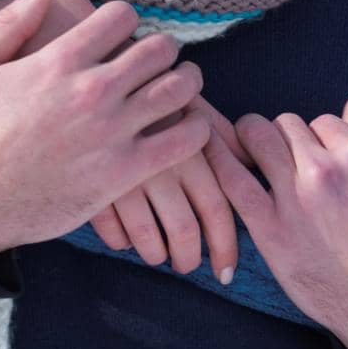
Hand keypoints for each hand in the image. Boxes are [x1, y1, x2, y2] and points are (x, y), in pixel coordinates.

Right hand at [0, 0, 211, 266]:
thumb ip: (10, 23)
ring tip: (179, 86)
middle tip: (157, 62)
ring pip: (182, 86)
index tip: (121, 38)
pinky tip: (187, 126)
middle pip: (161, 47)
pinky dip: (197, 127)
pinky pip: (186, 138)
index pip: (123, 16)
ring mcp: (112, 131)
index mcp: (59, 60)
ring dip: (188, 81)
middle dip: (163, 49)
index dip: (126, 22)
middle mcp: (92, 90)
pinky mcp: (125, 171)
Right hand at [89, 95, 256, 283]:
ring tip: (159, 256)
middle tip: (188, 265)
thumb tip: (253, 165)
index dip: (225, 246)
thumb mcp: (192, 111)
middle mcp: (164, 166)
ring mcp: (126, 178)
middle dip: (190, 258)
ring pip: (148, 240)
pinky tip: (125, 240)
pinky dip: (121, 242)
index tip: (226, 271)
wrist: (99, 77)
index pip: (218, 210)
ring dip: (156, 254)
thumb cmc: (157, 99)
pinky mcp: (94, 185)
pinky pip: (112, 231)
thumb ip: (224, 139)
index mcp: (193, 151)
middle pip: (185, 231)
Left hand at [203, 95, 347, 348]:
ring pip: (257, 138)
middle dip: (283, 137)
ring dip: (251, 142)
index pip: (322, 120)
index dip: (316, 137)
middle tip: (282, 159)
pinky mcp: (270, 228)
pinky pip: (233, 180)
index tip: (313, 155)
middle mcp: (326, 169)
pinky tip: (211, 156)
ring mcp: (295, 198)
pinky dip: (219, 162)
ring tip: (252, 157)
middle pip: (286, 124)